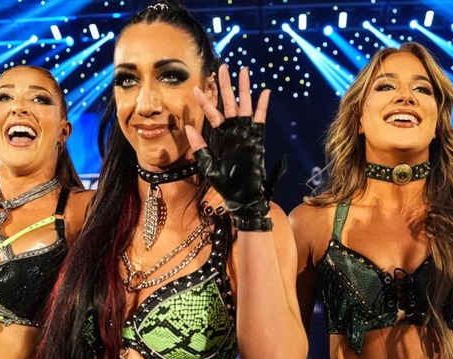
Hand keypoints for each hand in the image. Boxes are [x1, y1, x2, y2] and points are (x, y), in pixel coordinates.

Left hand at [185, 65, 285, 230]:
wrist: (243, 197)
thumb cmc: (227, 185)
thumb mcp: (208, 165)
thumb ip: (200, 146)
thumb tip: (188, 127)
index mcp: (222, 137)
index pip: (212, 114)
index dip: (205, 101)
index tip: (196, 87)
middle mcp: (234, 131)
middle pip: (229, 103)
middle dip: (226, 85)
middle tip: (222, 67)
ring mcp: (246, 133)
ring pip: (244, 106)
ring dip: (243, 89)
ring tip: (242, 71)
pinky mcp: (257, 139)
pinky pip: (260, 119)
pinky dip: (262, 106)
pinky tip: (264, 92)